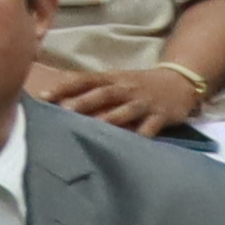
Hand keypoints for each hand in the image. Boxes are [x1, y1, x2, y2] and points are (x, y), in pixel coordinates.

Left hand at [36, 60, 210, 135]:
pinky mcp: (161, 116)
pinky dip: (141, 136)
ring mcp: (144, 102)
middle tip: (64, 111)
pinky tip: (130, 145)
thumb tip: (58, 100)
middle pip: (102, 94)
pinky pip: (150, 128)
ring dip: (109, 120)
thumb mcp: (116, 80)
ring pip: (124, 111)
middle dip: (83, 102)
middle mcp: (126, 89)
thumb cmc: (139, 84)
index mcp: (112, 79)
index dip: (64, 87)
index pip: (84, 79)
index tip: (43, 96)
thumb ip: (92, 89)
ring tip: (92, 129)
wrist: (181, 82)